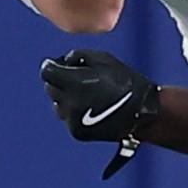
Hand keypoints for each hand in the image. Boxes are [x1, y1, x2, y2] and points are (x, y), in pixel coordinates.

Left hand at [40, 50, 160, 142]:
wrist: (141, 113)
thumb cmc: (124, 82)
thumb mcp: (103, 58)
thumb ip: (78, 56)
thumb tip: (60, 61)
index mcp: (74, 83)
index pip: (47, 72)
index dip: (50, 66)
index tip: (54, 64)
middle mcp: (70, 103)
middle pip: (50, 88)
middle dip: (58, 81)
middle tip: (73, 78)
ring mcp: (72, 120)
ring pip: (57, 104)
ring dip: (65, 97)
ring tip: (84, 94)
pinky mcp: (77, 132)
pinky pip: (67, 117)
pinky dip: (73, 111)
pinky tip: (90, 107)